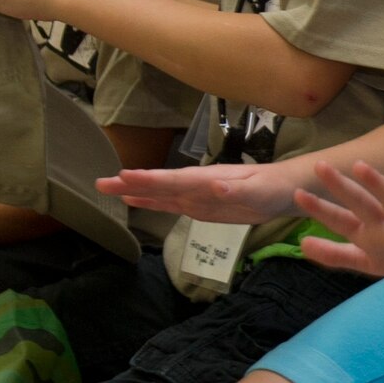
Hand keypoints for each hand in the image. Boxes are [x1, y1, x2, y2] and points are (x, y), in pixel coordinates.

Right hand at [99, 162, 297, 223]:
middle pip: (159, 184)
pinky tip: (134, 201)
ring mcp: (195, 194)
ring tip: (107, 190)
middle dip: (131, 184)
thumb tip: (211, 187)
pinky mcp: (198, 206)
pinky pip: (170, 204)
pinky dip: (150, 201)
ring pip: (159, 193)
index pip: (173, 179)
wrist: (282, 190)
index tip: (124, 177)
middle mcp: (196, 184)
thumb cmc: (272, 188)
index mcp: (207, 179)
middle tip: (101, 184)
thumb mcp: (257, 192)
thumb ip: (234, 192)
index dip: (149, 180)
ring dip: (134, 191)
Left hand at [294, 161, 383, 277]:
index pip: (339, 219)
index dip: (319, 209)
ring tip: (360, 167)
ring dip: (377, 184)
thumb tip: (302, 245)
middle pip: (360, 202)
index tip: (297, 194)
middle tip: (320, 167)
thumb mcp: (365, 260)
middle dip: (341, 186)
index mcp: (368, 232)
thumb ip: (335, 254)